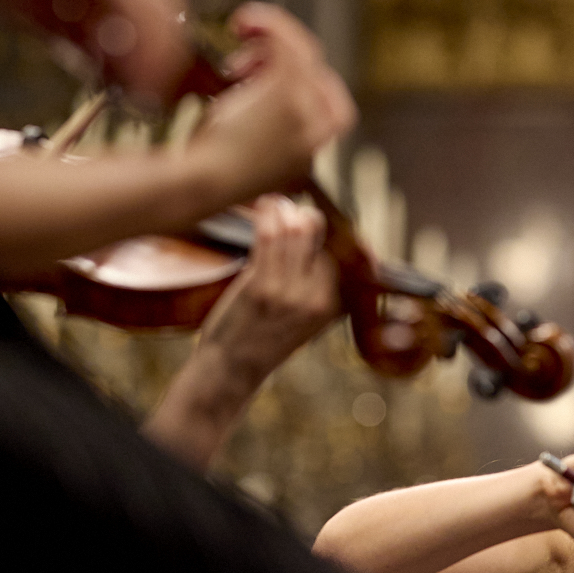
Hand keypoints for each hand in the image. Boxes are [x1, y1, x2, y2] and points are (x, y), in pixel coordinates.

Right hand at [0, 0, 189, 96]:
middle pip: (166, 9)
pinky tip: (123, 62)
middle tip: (151, 93)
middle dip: (164, 57)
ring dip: (153, 52)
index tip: (152, 87)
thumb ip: (79, 40)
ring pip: (155, 4)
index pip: (157, 12)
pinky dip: (131, 33)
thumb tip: (108, 73)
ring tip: (143, 86)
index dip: (161, 53)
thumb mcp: (44, 14)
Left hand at [188, 5, 355, 206]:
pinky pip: (287, 44)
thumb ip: (263, 123)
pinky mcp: (287, 94)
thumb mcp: (246, 149)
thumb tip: (254, 87)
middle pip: (318, 71)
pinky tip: (241, 24)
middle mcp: (318, 130)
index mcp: (311, 147)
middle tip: (247, 48)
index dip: (305, 76)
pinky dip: (267, 24)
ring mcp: (306, 112)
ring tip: (240, 31)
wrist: (204, 182)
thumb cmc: (210, 172)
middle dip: (284, 52)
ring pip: (304, 52)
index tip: (266, 69)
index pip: (331, 101)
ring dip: (272, 34)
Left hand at [195, 196, 337, 383]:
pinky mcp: (260, 287)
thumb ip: (319, 292)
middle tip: (288, 209)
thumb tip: (326, 250)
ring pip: (293, 231)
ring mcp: (288, 293)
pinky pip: (267, 237)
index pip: (340, 252)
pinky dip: (266, 216)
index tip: (311, 220)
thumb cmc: (265, 342)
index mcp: (332, 306)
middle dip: (302, 216)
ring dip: (281, 210)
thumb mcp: (307, 323)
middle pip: (317, 236)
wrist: (234, 369)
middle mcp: (316, 298)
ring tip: (273, 203)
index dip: (324, 231)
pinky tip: (263, 208)